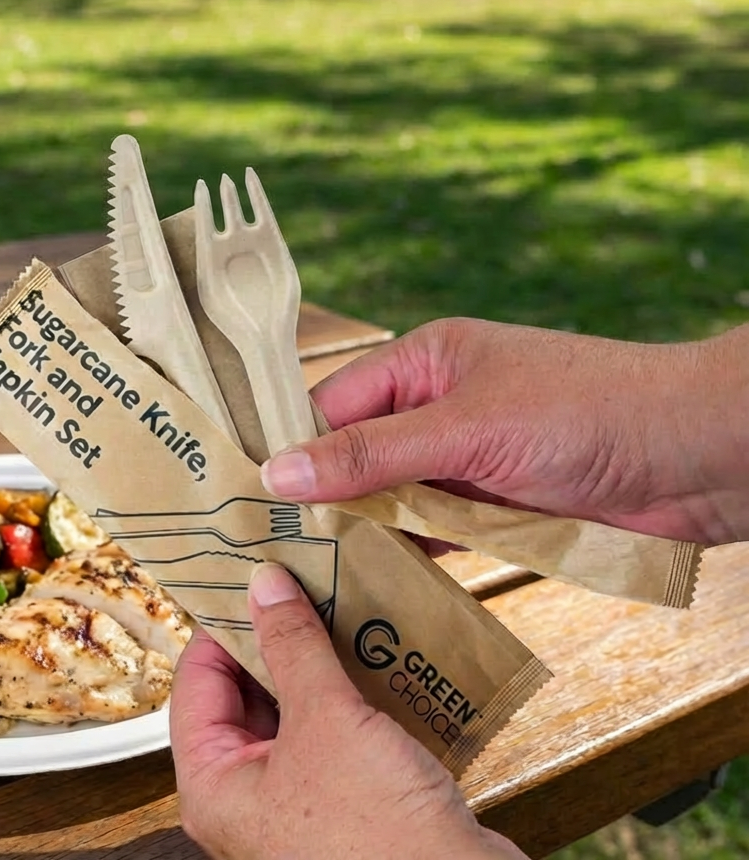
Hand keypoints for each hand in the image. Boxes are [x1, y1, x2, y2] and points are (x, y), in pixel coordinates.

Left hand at [170, 562, 526, 859]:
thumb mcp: (326, 721)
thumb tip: (263, 587)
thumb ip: (292, 646)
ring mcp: (294, 801)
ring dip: (315, 665)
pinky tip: (370, 658)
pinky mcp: (342, 802)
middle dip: (273, 641)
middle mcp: (245, 798)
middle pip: (243, 695)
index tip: (248, 581)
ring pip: (292, 712)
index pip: (196, 683)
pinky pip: (331, 733)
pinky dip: (346, 696)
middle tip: (295, 588)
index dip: (222, 627)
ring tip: (334, 611)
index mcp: (214, 786)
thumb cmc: (377, 836)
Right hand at [260, 319, 748, 544]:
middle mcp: (439, 408)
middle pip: (360, 457)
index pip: (334, 404)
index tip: (249, 498)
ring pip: (395, 501)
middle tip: (271, 551)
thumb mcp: (468, 427)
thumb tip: (281, 469)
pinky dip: (413, 558)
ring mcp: (468, 460)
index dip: (294, 449)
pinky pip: (437, 533)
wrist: (700, 455)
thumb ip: (374, 453)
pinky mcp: (497, 505)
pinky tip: (378, 588)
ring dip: (368, 536)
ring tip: (314, 579)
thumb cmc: (588, 410)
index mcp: (425, 362)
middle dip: (325, 501)